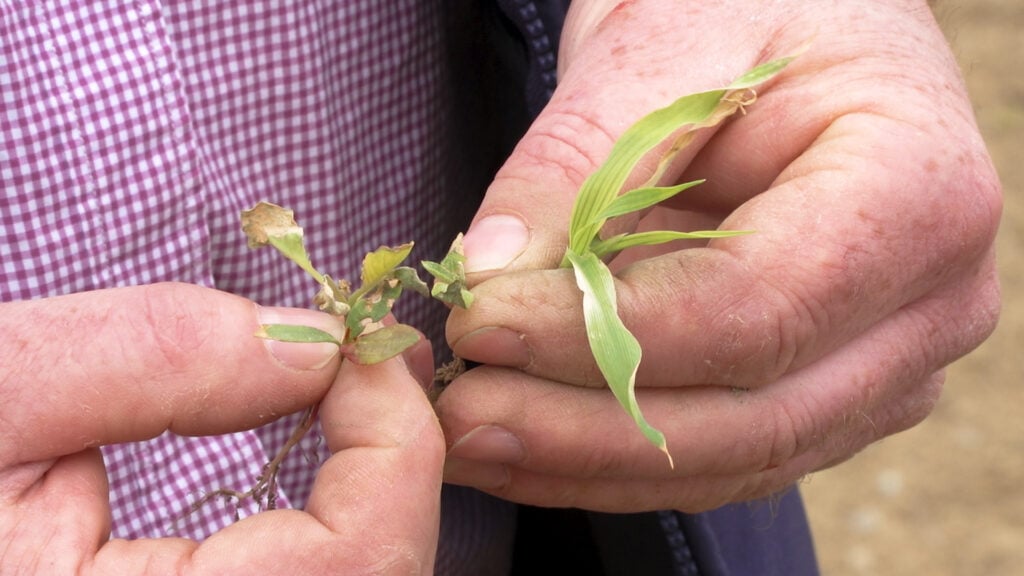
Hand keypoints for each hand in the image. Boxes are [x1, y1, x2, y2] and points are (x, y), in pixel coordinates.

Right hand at [0, 283, 442, 573]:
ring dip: (378, 489)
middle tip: (363, 361)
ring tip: (344, 398)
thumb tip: (311, 343)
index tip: (360, 343)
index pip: (361, 560)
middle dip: (396, 458)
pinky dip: (340, 524)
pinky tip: (311, 461)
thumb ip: (149, 359)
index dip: (393, 436)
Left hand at [436, 0, 1000, 511]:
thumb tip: (488, 275)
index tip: (481, 325)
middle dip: (584, 430)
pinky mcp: (831, 390)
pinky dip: (615, 459)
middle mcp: (928, 302)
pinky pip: (723, 454)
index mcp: (916, 195)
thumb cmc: (748, 9)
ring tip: (469, 438)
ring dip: (586, 461)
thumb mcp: (660, 45)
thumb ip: (578, 161)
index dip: (603, 337)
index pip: (753, 309)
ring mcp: (887, 361)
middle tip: (459, 418)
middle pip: (749, 415)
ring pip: (731, 456)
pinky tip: (525, 447)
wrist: (796, 27)